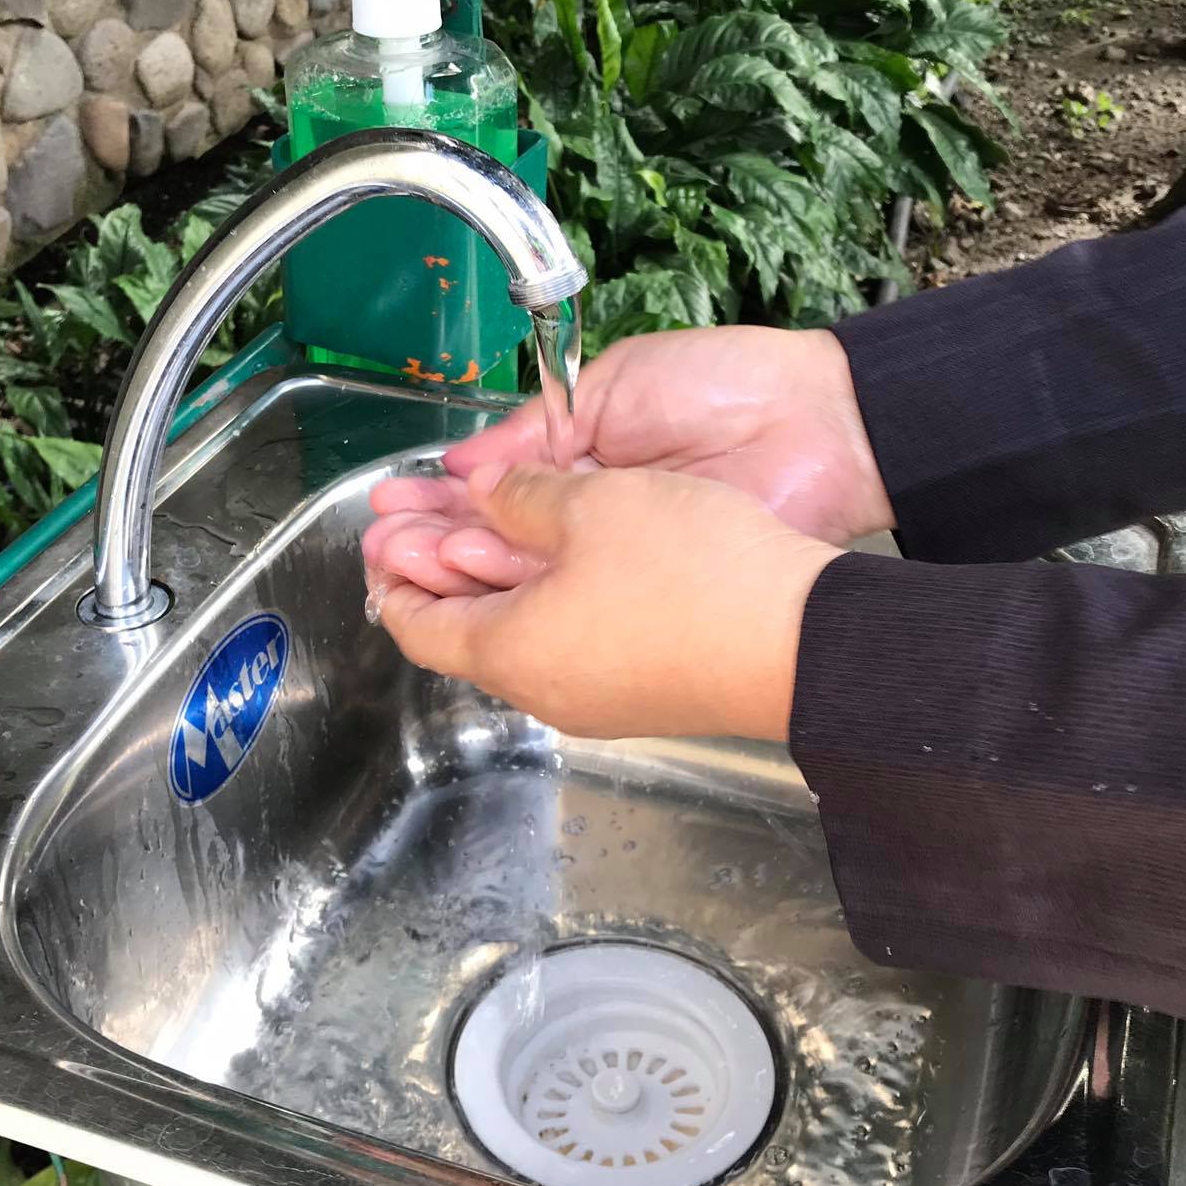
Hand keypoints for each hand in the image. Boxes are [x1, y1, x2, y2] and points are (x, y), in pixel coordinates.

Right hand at [365, 325, 889, 601]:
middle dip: (431, 541)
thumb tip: (466, 467)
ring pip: (524, 574)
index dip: (440, 502)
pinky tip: (463, 583)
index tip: (389, 506)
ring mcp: (618, 558)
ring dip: (457, 571)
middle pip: (497, 540)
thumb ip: (533, 434)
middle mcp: (592, 517)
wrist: (813, 422)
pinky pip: (573, 596)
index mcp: (580, 460)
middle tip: (378, 546)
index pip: (494, 492)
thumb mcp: (607, 389)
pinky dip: (516, 591)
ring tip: (397, 566)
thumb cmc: (722, 385)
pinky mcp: (647, 591)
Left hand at [375, 463, 839, 741]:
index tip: (382, 532)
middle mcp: (545, 687)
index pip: (416, 623)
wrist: (803, 637)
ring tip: (491, 514)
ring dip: (498, 570)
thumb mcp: (589, 505)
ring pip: (525, 625)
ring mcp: (599, 693)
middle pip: (467, 626)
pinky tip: (566, 544)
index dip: (393, 572)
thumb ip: (521, 496)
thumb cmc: (691, 573)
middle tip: (418, 512)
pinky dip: (551, 588)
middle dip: (439, 559)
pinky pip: (576, 635)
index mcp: (508, 651)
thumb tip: (487, 491)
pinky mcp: (647, 684)